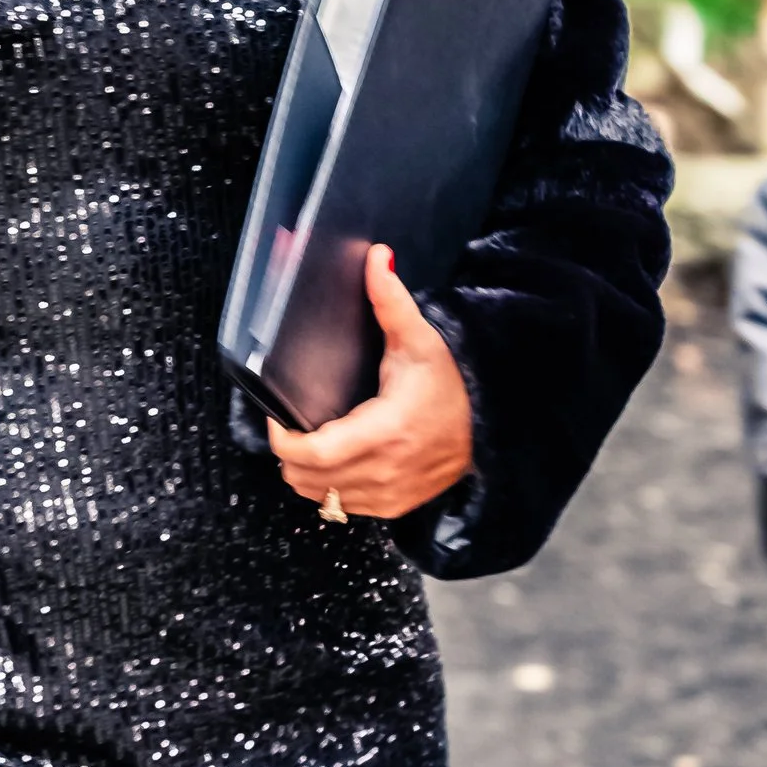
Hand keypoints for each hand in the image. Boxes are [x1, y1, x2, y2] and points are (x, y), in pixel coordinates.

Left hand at [268, 245, 473, 525]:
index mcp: (386, 432)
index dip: (281, 438)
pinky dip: (328, 488)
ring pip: (319, 497)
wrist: (491, 428)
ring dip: (305, 472)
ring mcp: (388, 495)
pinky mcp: (393, 507)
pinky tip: (334, 460)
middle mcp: (385, 472)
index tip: (274, 415)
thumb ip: (391, 301)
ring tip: (308, 439)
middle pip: (305, 478)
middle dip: (288, 452)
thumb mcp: (420, 340)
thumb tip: (377, 258)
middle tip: (288, 422)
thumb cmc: (454, 385)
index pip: (312, 454)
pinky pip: (341, 506)